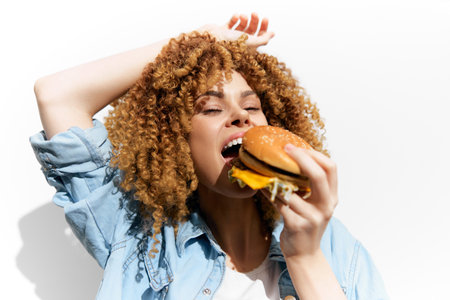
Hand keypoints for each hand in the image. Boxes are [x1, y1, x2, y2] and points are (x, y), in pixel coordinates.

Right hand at [197, 13, 274, 47]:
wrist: (210, 42)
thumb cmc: (230, 45)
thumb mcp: (251, 42)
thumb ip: (263, 39)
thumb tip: (273, 34)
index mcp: (248, 49)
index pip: (260, 38)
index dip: (264, 28)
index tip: (265, 18)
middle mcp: (240, 44)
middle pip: (252, 31)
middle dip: (254, 21)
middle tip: (254, 13)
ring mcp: (231, 38)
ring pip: (242, 26)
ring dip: (244, 19)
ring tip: (242, 16)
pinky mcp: (222, 32)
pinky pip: (231, 23)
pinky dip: (235, 18)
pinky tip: (236, 16)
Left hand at [262, 144, 337, 258]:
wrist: (304, 254)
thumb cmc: (306, 224)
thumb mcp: (315, 205)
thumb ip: (310, 186)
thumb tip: (292, 159)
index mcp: (331, 197)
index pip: (331, 168)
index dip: (315, 154)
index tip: (297, 147)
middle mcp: (326, 206)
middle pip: (319, 176)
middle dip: (302, 158)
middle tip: (285, 149)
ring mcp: (312, 217)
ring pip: (292, 190)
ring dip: (276, 177)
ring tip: (265, 167)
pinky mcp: (297, 225)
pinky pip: (279, 203)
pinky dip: (269, 192)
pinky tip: (261, 186)